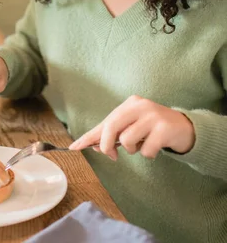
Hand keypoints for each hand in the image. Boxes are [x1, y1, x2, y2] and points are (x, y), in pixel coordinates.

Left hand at [69, 95, 194, 160]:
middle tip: (111, 155)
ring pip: (128, 140)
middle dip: (106, 144)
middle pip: (112, 127)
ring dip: (133, 150)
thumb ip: (115, 134)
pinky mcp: (164, 129)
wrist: (184, 127)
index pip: (105, 121)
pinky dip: (148, 154)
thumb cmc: (153, 128)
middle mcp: (140, 106)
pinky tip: (156, 147)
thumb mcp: (133, 126)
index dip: (89, 136)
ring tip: (142, 145)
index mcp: (129, 104)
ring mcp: (152, 116)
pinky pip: (146, 150)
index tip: (74, 147)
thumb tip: (93, 145)